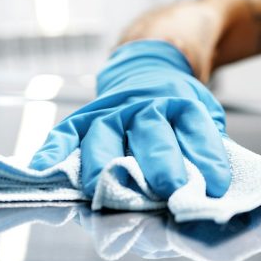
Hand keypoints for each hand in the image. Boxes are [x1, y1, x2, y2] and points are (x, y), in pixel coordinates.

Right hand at [30, 40, 230, 197]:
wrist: (151, 66)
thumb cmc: (179, 108)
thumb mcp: (205, 118)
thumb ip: (207, 150)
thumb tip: (212, 194)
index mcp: (182, 104)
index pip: (196, 129)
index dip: (207, 157)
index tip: (216, 186)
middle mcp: (146, 105)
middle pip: (152, 131)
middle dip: (160, 162)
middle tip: (169, 189)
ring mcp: (113, 109)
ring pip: (105, 132)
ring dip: (102, 161)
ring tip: (102, 189)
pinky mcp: (87, 115)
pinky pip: (66, 131)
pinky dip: (53, 149)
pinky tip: (43, 169)